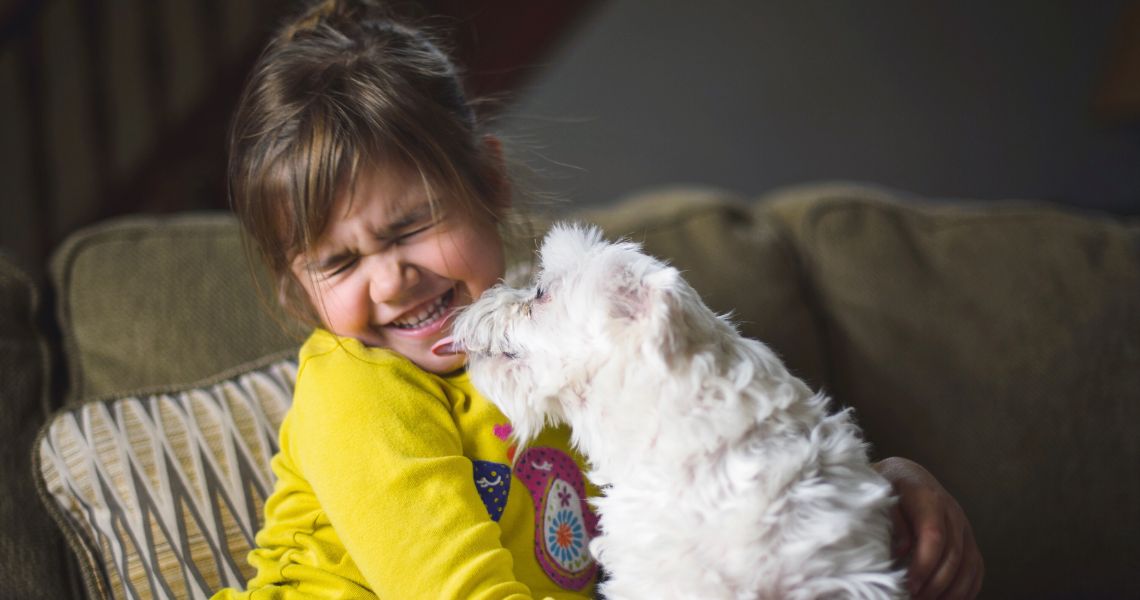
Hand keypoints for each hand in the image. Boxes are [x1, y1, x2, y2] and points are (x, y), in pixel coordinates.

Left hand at [873, 457, 983, 598]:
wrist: (906, 475)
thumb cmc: (887, 487)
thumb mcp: (881, 494)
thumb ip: (892, 519)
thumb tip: (901, 550)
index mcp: (929, 498)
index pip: (934, 536)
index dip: (924, 564)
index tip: (909, 585)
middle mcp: (953, 513)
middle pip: (953, 555)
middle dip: (935, 584)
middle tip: (914, 599)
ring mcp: (964, 527)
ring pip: (969, 565)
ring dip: (952, 591)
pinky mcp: (968, 539)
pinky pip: (976, 567)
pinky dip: (967, 588)